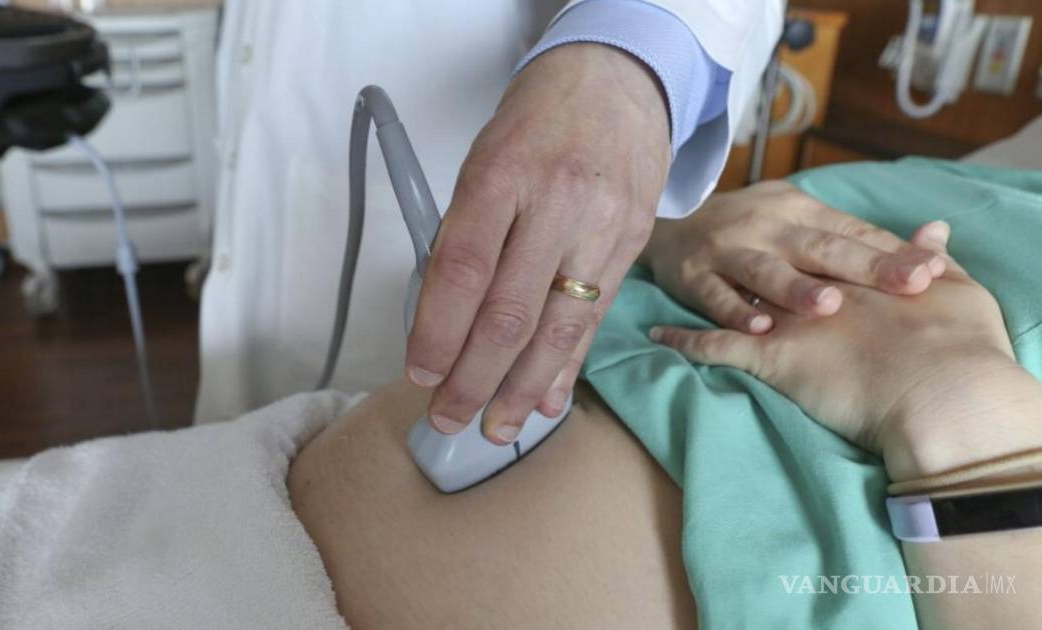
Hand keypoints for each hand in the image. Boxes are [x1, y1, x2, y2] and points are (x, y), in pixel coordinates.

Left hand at [405, 43, 671, 443]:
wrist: (619, 79)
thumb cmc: (536, 122)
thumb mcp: (483, 160)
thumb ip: (465, 234)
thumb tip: (443, 320)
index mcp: (502, 175)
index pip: (461, 270)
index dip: (437, 332)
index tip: (420, 373)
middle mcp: (556, 203)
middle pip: (509, 313)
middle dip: (474, 379)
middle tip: (448, 418)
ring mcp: (602, 226)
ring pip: (558, 328)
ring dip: (522, 390)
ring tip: (497, 428)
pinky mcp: (633, 244)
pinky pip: (595, 319)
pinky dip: (567, 366)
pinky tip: (548, 401)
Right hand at [641, 182, 946, 333]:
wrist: (668, 224)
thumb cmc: (749, 228)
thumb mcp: (797, 218)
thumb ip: (855, 235)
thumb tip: (936, 241)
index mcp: (797, 210)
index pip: (851, 231)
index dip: (890, 251)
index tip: (932, 271)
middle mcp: (766, 226)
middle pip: (818, 248)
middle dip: (864, 267)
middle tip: (907, 286)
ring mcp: (727, 250)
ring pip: (765, 270)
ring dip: (796, 289)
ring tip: (830, 307)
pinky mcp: (694, 276)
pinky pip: (716, 297)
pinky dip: (736, 313)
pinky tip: (761, 329)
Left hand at [649, 221, 1041, 479]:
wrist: (937, 390)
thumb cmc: (952, 345)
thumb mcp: (950, 295)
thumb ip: (927, 260)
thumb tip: (935, 235)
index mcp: (848, 269)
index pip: (819, 244)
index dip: (793, 240)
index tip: (780, 230)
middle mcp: (810, 284)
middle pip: (771, 262)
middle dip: (745, 250)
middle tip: (724, 242)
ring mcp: (784, 320)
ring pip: (734, 297)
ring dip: (707, 289)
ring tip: (681, 278)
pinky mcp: (766, 356)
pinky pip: (713, 348)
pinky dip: (685, 342)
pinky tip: (657, 336)